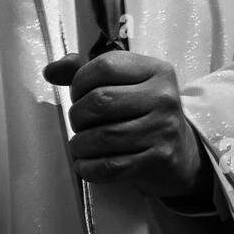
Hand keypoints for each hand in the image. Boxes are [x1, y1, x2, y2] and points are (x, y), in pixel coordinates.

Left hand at [43, 49, 213, 205]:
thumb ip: (86, 73)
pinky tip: (84, 164)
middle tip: (79, 123)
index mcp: (155, 70)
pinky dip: (89, 167)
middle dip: (78, 115)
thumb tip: (50, 71)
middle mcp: (163, 96)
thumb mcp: (125, 84)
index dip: (80, 81)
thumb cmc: (144, 113)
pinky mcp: (159, 159)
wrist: (182, 153)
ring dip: (80, 144)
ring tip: (79, 145)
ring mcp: (163, 129)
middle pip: (100, 101)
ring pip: (102, 136)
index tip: (78, 94)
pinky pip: (111, 166)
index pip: (105, 66)